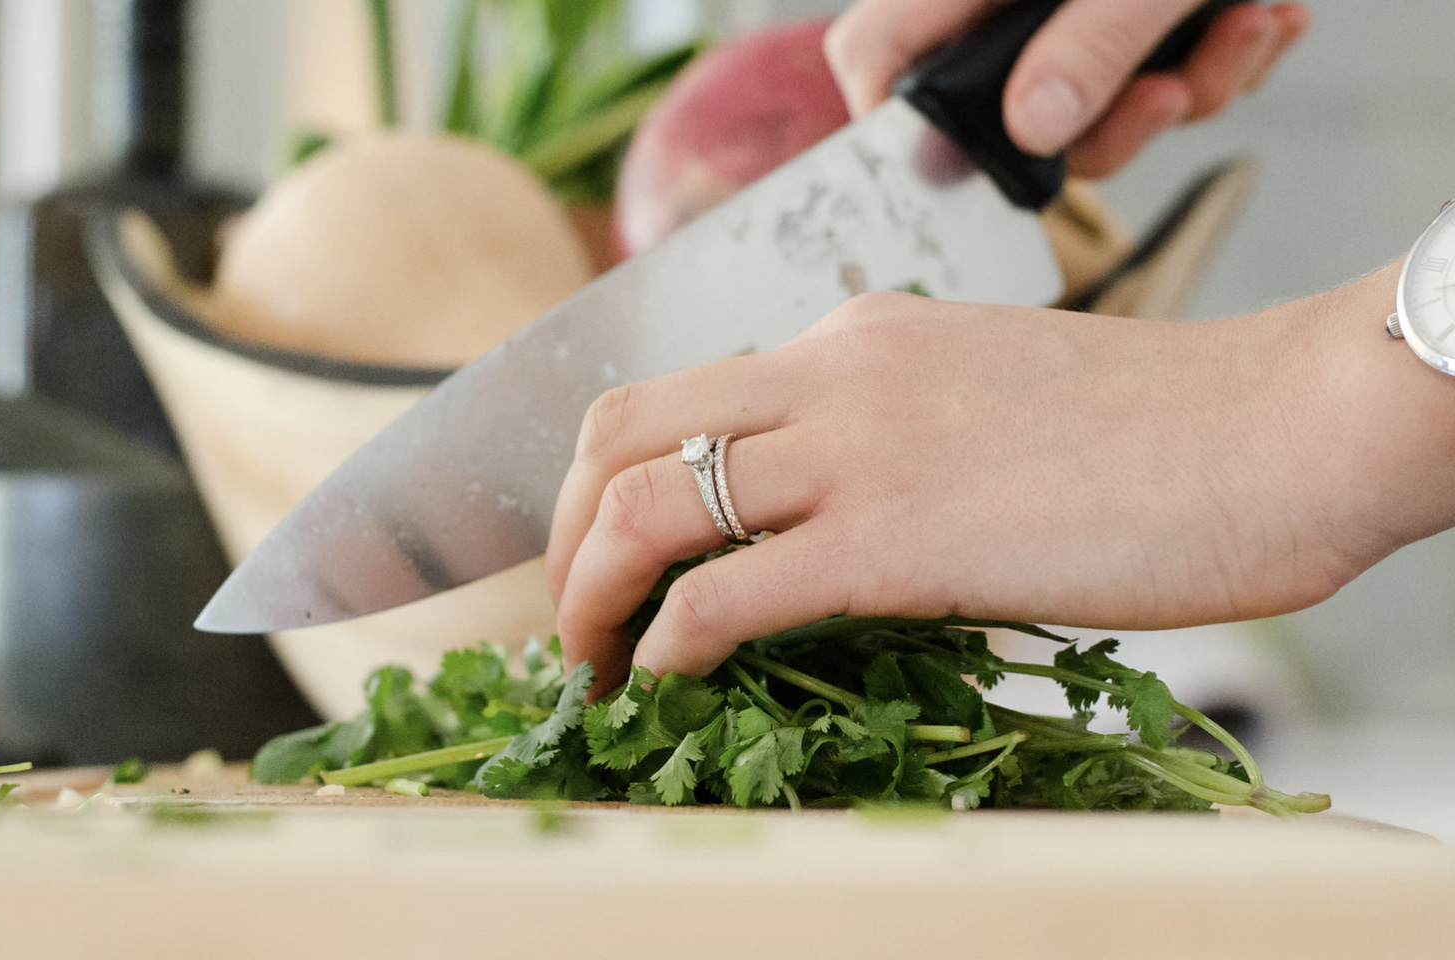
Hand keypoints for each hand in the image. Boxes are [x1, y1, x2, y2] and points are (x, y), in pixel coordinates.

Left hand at [545, 266, 1451, 694]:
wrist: (1281, 428)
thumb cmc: (1159, 434)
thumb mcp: (984, 396)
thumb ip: (889, 434)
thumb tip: (820, 524)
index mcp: (851, 339)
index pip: (672, 393)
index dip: (603, 481)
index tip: (603, 557)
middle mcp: (830, 373)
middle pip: (617, 433)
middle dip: (562, 535)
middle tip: (572, 618)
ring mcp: (855, 450)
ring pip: (643, 506)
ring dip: (588, 598)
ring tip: (592, 667)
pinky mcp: (894, 539)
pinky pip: (725, 594)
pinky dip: (666, 643)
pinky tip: (667, 679)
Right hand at [824, 0, 1310, 177]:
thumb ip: (1093, 41)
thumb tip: (1036, 132)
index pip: (878, 55)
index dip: (896, 126)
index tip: (956, 176)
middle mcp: (1011, 4)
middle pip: (1012, 115)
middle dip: (1115, 122)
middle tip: (1172, 90)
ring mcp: (1069, 14)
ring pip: (1100, 107)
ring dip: (1193, 85)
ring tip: (1250, 24)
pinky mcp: (1135, 19)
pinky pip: (1161, 75)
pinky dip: (1221, 59)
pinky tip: (1267, 17)